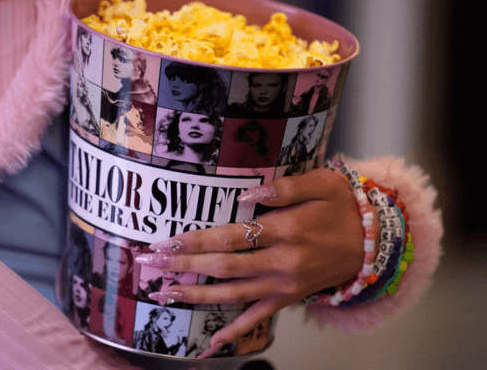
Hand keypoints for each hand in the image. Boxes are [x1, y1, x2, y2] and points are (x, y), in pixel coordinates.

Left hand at [135, 168, 378, 356]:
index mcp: (285, 231)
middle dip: (183, 265)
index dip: (196, 240)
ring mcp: (285, 285)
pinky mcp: (289, 298)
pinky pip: (258, 317)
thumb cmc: (342, 206)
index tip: (167, 241)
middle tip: (151, 263)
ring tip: (166, 293)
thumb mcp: (320, 183)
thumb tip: (246, 193)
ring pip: (233, 295)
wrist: (373, 241)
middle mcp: (282, 262)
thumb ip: (282, 188)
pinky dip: (234, 330)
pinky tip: (211, 341)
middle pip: (223, 266)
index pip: (230, 237)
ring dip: (197, 295)